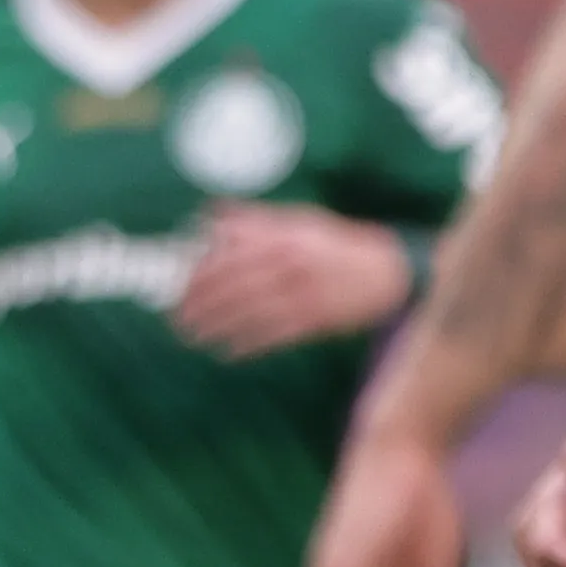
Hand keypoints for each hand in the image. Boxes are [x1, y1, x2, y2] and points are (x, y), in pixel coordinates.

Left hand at [171, 205, 415, 360]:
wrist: (387, 270)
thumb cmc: (335, 244)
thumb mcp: (297, 221)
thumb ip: (253, 220)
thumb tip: (211, 215)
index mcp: (284, 238)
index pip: (230, 257)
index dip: (201, 275)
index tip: (180, 287)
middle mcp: (291, 265)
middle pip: (236, 287)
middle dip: (202, 305)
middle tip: (178, 318)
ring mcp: (305, 295)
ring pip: (251, 314)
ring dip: (218, 327)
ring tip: (192, 337)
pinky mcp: (317, 321)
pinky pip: (277, 335)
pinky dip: (251, 344)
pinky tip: (228, 351)